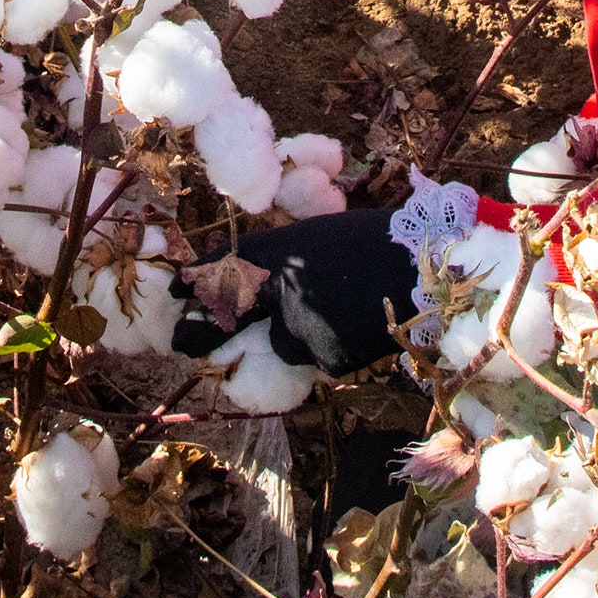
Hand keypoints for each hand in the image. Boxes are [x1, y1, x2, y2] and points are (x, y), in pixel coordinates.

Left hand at [171, 207, 419, 374]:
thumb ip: (280, 265)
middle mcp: (280, 291)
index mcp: (281, 252)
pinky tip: (356, 326)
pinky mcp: (325, 358)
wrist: (423, 269)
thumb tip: (246, 287)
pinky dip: (331, 348)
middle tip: (180, 343)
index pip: (226, 267)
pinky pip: (317, 359)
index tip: (174, 293)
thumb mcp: (316, 238)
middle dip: (202, 331)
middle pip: (231, 315)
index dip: (197, 281)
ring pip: (285, 344)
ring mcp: (301, 328)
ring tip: (341, 310)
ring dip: (300, 336)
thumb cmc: (372, 244)